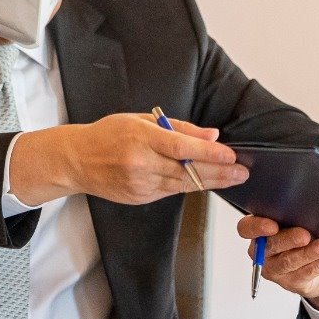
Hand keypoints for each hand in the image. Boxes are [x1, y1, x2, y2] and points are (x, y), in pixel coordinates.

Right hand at [11, 113, 247, 205]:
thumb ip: (178, 128)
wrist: (77, 161)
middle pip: (188, 171)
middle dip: (219, 172)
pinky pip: (171, 192)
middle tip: (242, 172)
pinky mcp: (139, 198)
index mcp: (141, 139)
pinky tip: (206, 182)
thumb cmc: (109, 135)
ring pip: (183, 185)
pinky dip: (189, 186)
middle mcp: (141, 164)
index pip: (182, 149)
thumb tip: (210, 136)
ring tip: (232, 178)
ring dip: (210, 182)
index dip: (210, 154)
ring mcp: (140, 185)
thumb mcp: (141, 120)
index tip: (231, 155)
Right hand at [237, 216, 318, 311]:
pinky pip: (307, 272)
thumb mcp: (297, 222)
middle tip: (304, 235)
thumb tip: (307, 208)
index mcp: (260, 232)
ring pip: (289, 261)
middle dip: (288, 240)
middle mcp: (263, 252)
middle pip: (270, 246)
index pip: (246, 229)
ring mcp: (276, 269)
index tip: (272, 226)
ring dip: (307, 253)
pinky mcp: (292, 282)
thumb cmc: (304, 237)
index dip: (256, 227)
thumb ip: (295, 216)